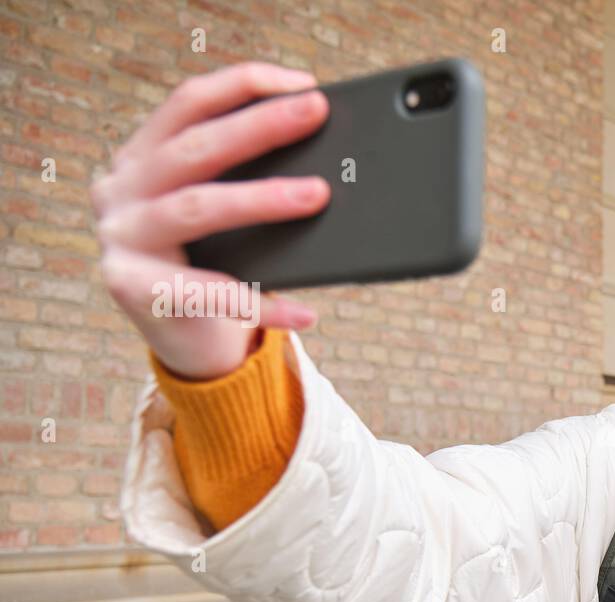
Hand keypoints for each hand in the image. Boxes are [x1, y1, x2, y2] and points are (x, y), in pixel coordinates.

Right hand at [92, 61, 331, 380]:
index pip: (190, 103)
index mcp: (142, 155)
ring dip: (260, 199)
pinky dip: (263, 303)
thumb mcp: (224, 212)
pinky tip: (306, 311)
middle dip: (260, 126)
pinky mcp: (131, 288)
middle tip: (315, 113)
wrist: (186, 338)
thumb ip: (247, 178)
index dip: (244, 85)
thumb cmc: (215, 262)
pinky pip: (208, 294)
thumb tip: (326, 156)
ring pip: (196, 208)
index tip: (303, 83)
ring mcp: (120, 237)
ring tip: (317, 195)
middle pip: (195, 148)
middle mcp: (121, 188)